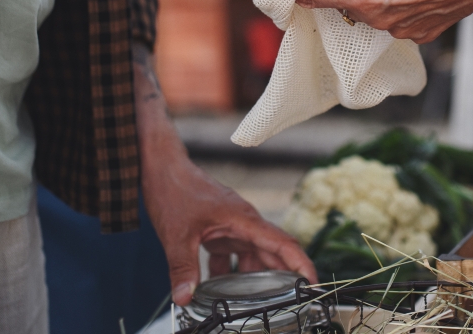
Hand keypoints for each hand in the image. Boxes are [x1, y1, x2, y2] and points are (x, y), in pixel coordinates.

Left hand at [143, 155, 316, 304]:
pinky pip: (232, 254)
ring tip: (252, 302)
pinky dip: (228, 272)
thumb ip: (183, 268)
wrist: (161, 169)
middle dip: (282, 278)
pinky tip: (216, 289)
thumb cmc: (174, 190)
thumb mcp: (176, 235)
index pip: (283, 244)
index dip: (301, 264)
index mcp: (244, 220)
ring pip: (252, 256)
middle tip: (289, 302)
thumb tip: (186, 297)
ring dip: (252, 278)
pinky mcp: (219, 229)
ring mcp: (232, 226)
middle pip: (271, 253)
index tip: (312, 284)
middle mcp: (243, 223)